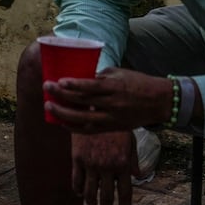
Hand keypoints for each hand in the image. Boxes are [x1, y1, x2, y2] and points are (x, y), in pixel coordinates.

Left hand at [44, 68, 172, 134]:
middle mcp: (112, 104)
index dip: (74, 85)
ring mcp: (112, 118)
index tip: (59, 81)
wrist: (158, 102)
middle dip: (62, 95)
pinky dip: (74, 128)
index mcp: (115, 87)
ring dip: (63, 114)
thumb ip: (100, 77)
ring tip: (49, 106)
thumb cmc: (138, 83)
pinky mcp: (112, 127)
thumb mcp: (120, 74)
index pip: (91, 87)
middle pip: (83, 102)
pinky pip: (89, 130)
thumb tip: (79, 77)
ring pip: (83, 119)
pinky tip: (61, 122)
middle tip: (46, 87)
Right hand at [69, 129, 138, 204]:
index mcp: (122, 163)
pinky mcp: (77, 158)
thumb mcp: (129, 140)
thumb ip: (133, 159)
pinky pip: (76, 180)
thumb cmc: (114, 125)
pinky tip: (80, 193)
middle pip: (106, 196)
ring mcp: (91, 164)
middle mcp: (107, 167)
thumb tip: (137, 176)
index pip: (125, 192)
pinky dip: (78, 190)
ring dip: (91, 202)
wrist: (93, 109)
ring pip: (89, 192)